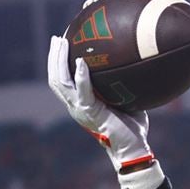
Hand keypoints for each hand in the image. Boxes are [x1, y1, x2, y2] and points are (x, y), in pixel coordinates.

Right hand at [46, 36, 166, 188]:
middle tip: (57, 38)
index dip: (58, 63)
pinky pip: (82, 91)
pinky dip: (81, 76)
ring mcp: (80, 110)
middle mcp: (75, 106)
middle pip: (55, 78)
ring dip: (60, 61)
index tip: (62, 44)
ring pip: (60, 82)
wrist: (133, 150)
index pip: (62, 81)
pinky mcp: (90, 112)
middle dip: (54, 57)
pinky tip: (82, 61)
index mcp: (81, 104)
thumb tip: (135, 68)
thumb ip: (123, 88)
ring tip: (62, 43)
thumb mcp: (126, 103)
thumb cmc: (133, 129)